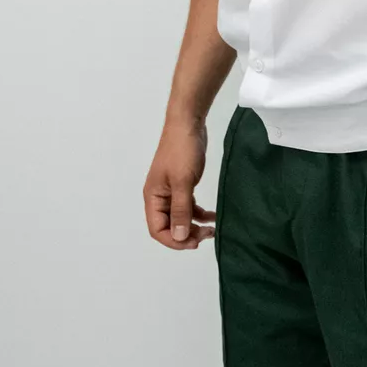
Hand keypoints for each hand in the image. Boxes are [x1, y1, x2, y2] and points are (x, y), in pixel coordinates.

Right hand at [143, 119, 216, 250]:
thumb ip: (181, 210)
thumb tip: (179, 237)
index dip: (174, 241)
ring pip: (180, 217)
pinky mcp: (183, 183)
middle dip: (186, 234)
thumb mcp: (182, 182)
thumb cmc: (182, 151)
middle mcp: (160, 197)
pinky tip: (212, 216)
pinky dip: (199, 213)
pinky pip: (189, 205)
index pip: (158, 229)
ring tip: (212, 229)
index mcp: (153, 197)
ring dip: (194, 225)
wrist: (189, 123)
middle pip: (169, 226)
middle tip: (207, 235)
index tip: (194, 243)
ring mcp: (171, 190)